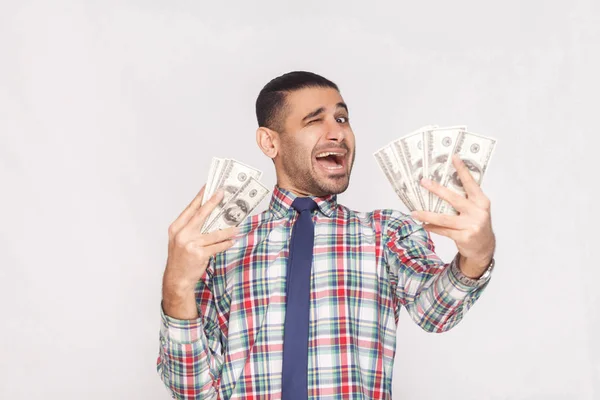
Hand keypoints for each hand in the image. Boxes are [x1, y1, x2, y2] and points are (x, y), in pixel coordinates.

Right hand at [163, 185, 238, 292]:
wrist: (177, 279)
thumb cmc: (180, 258)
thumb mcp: (180, 239)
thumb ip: (191, 227)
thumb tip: (209, 214)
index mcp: (176, 227)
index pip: (190, 208)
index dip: (200, 196)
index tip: (209, 186)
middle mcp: (182, 234)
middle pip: (201, 214)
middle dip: (213, 202)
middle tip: (223, 193)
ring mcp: (191, 244)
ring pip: (214, 233)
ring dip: (228, 230)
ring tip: (237, 227)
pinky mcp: (199, 254)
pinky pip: (217, 246)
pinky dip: (226, 244)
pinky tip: (232, 241)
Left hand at [411, 155, 495, 276]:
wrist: (484, 247)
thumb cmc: (476, 224)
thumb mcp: (476, 209)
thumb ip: (465, 199)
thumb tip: (442, 186)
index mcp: (481, 201)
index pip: (471, 183)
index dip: (462, 170)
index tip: (453, 157)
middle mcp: (478, 212)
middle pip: (454, 198)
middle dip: (437, 189)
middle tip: (423, 182)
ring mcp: (471, 225)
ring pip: (444, 218)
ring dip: (427, 215)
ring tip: (414, 212)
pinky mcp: (464, 237)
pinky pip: (443, 230)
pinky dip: (432, 227)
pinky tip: (423, 225)